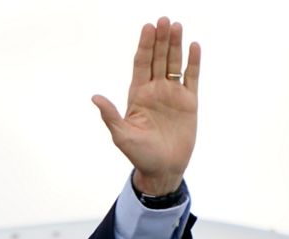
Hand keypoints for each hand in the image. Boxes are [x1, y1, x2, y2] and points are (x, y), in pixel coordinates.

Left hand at [92, 17, 200, 195]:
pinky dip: (193, 62)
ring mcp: (172, 95)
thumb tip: (95, 97)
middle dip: (160, 40)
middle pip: (157, 59)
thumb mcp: (122, 135)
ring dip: (175, 45)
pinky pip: (192, 78)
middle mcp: (155, 91)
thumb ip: (110, 115)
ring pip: (174, 64)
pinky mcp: (189, 103)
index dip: (144, 46)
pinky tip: (194, 46)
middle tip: (164, 20)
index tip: (147, 28)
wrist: (163, 169)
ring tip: (177, 26)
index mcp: (137, 96)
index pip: (141, 64)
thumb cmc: (139, 155)